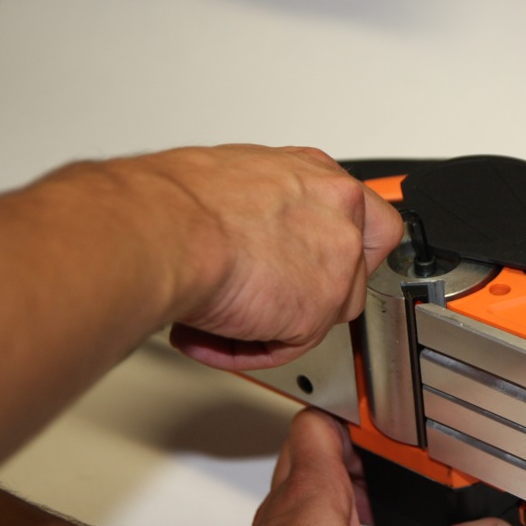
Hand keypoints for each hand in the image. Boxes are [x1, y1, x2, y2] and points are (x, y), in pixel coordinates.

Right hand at [119, 144, 403, 370]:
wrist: (164, 231)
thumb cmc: (177, 202)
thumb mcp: (236, 180)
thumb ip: (269, 209)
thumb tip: (256, 229)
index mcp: (319, 177)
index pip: (361, 217)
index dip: (336, 248)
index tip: (311, 262)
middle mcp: (339, 214)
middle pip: (356, 268)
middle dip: (315, 292)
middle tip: (269, 299)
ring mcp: (338, 262)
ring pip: (327, 313)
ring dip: (276, 324)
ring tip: (218, 317)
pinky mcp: (321, 309)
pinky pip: (289, 346)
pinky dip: (247, 349)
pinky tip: (209, 334)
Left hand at [230, 409, 519, 525]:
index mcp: (312, 488)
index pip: (318, 418)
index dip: (350, 410)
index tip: (382, 412)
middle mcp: (289, 503)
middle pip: (315, 447)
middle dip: (354, 449)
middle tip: (388, 455)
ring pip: (308, 485)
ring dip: (343, 485)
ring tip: (381, 495)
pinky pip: (305, 520)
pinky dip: (333, 521)